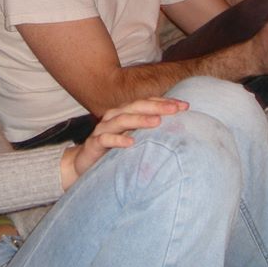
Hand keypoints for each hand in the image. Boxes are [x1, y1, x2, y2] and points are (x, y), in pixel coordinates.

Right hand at [60, 97, 188, 188]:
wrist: (82, 163)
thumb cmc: (112, 150)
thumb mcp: (132, 139)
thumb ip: (148, 133)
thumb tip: (178, 131)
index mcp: (125, 113)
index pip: (147, 103)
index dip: (165, 102)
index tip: (185, 106)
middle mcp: (114, 117)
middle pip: (136, 107)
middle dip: (157, 106)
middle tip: (175, 109)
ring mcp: (103, 129)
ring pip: (122, 120)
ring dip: (140, 120)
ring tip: (157, 122)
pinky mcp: (94, 144)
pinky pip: (105, 139)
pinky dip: (118, 140)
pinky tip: (130, 143)